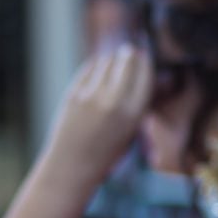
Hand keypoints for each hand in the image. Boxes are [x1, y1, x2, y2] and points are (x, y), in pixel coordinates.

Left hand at [39, 45, 152, 188]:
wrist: (73, 165)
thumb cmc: (107, 152)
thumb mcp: (132, 131)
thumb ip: (138, 103)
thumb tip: (141, 70)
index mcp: (134, 113)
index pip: (144, 73)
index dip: (145, 62)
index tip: (144, 57)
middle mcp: (114, 101)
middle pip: (126, 61)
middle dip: (130, 55)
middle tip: (131, 52)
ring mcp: (91, 96)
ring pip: (106, 61)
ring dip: (113, 60)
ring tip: (115, 62)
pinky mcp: (73, 94)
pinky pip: (89, 69)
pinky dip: (96, 67)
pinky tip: (99, 70)